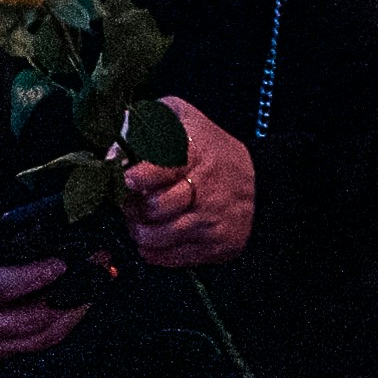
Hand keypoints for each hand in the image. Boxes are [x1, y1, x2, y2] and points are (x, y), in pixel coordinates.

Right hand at [0, 208, 86, 362]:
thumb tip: (10, 235)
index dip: (33, 277)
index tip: (63, 262)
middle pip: (25, 318)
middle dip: (67, 293)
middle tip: (96, 265)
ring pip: (36, 336)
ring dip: (72, 311)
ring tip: (95, 283)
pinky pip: (35, 344)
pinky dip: (62, 324)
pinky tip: (78, 302)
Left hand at [122, 96, 256, 269]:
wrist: (261, 186)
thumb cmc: (211, 150)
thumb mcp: (186, 118)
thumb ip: (150, 120)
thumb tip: (116, 141)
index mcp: (197, 154)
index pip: (163, 168)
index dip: (138, 176)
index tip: (127, 178)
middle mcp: (206, 191)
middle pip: (155, 207)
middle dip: (132, 206)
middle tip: (126, 202)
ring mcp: (211, 223)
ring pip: (157, 237)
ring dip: (138, 230)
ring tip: (137, 220)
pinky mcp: (214, 248)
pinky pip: (170, 258)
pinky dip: (152, 251)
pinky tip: (150, 237)